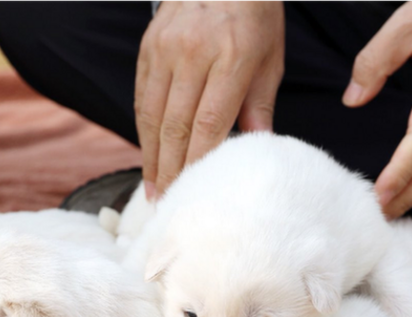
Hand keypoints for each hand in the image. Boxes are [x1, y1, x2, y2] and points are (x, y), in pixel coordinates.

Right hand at [135, 0, 283, 198]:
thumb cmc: (256, 15)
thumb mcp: (270, 58)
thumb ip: (260, 105)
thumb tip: (258, 149)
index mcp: (232, 58)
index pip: (209, 122)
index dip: (198, 162)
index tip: (194, 192)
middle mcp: (193, 54)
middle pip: (175, 125)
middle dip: (169, 169)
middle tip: (167, 203)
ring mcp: (165, 49)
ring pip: (151, 114)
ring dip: (151, 156)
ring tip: (153, 188)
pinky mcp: (148, 46)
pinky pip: (141, 96)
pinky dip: (143, 129)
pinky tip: (148, 153)